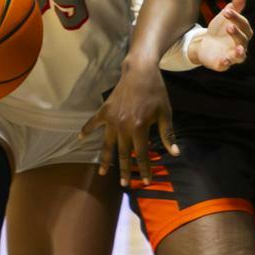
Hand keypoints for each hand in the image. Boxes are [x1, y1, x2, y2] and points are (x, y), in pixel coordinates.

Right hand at [83, 61, 174, 187]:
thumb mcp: (165, 113)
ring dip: (105, 159)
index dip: (145, 168)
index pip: (142, 154)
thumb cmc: (156, 92)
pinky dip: (86, 130)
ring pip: (107, 144)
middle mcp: (123, 127)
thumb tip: (175, 153)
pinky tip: (80, 138)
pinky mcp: (104, 111)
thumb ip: (168, 134)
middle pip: (124, 153)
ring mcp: (112, 119)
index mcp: (140, 128)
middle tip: (124, 184)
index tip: (146, 181)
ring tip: (103, 173)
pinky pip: (93, 123)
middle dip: (125, 170)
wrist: (140, 71)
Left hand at [188, 0, 250, 71]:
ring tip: (238, 49)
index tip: (226, 11)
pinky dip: (225, 63)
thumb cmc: (219, 30)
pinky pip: (226, 65)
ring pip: (240, 56)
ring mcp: (232, 56)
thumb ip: (234, 8)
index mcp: (243, 33)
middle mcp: (241, 46)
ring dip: (240, 53)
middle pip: (243, 40)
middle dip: (237, 33)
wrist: (205, 44)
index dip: (236, 18)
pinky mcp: (222, 63)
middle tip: (228, 27)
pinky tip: (223, 60)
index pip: (244, 25)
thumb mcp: (225, 18)